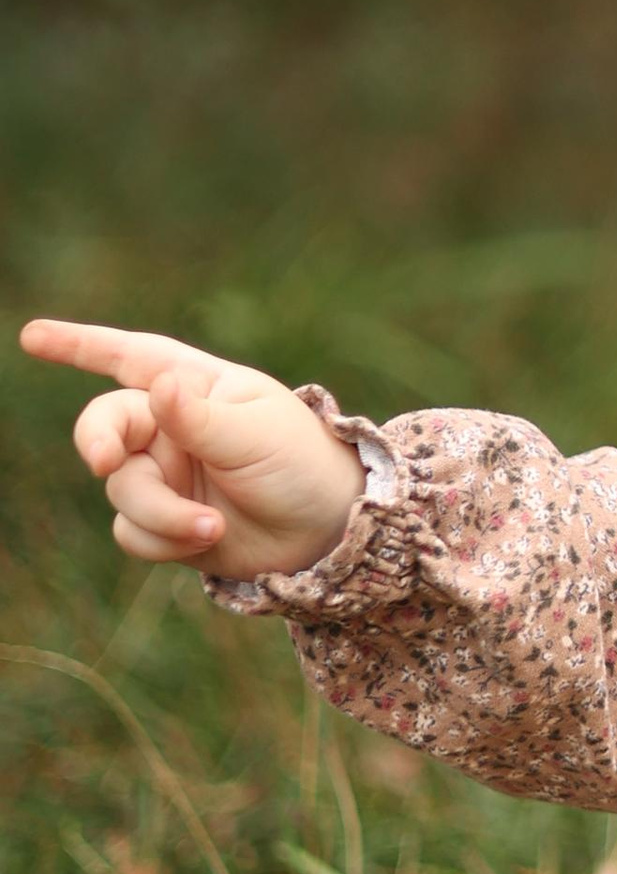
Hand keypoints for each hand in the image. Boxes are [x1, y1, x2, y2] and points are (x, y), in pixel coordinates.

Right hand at [20, 320, 365, 581]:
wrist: (328, 533)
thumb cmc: (301, 465)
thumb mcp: (255, 434)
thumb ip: (199, 416)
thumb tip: (158, 384)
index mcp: (196, 387)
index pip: (131, 357)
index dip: (80, 345)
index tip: (32, 336)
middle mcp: (171, 427)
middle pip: (105, 425)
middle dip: (99, 442)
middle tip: (106, 461)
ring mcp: (165, 474)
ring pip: (120, 487)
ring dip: (160, 510)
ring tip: (211, 524)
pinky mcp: (164, 521)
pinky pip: (132, 530)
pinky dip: (164, 537)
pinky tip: (208, 538)